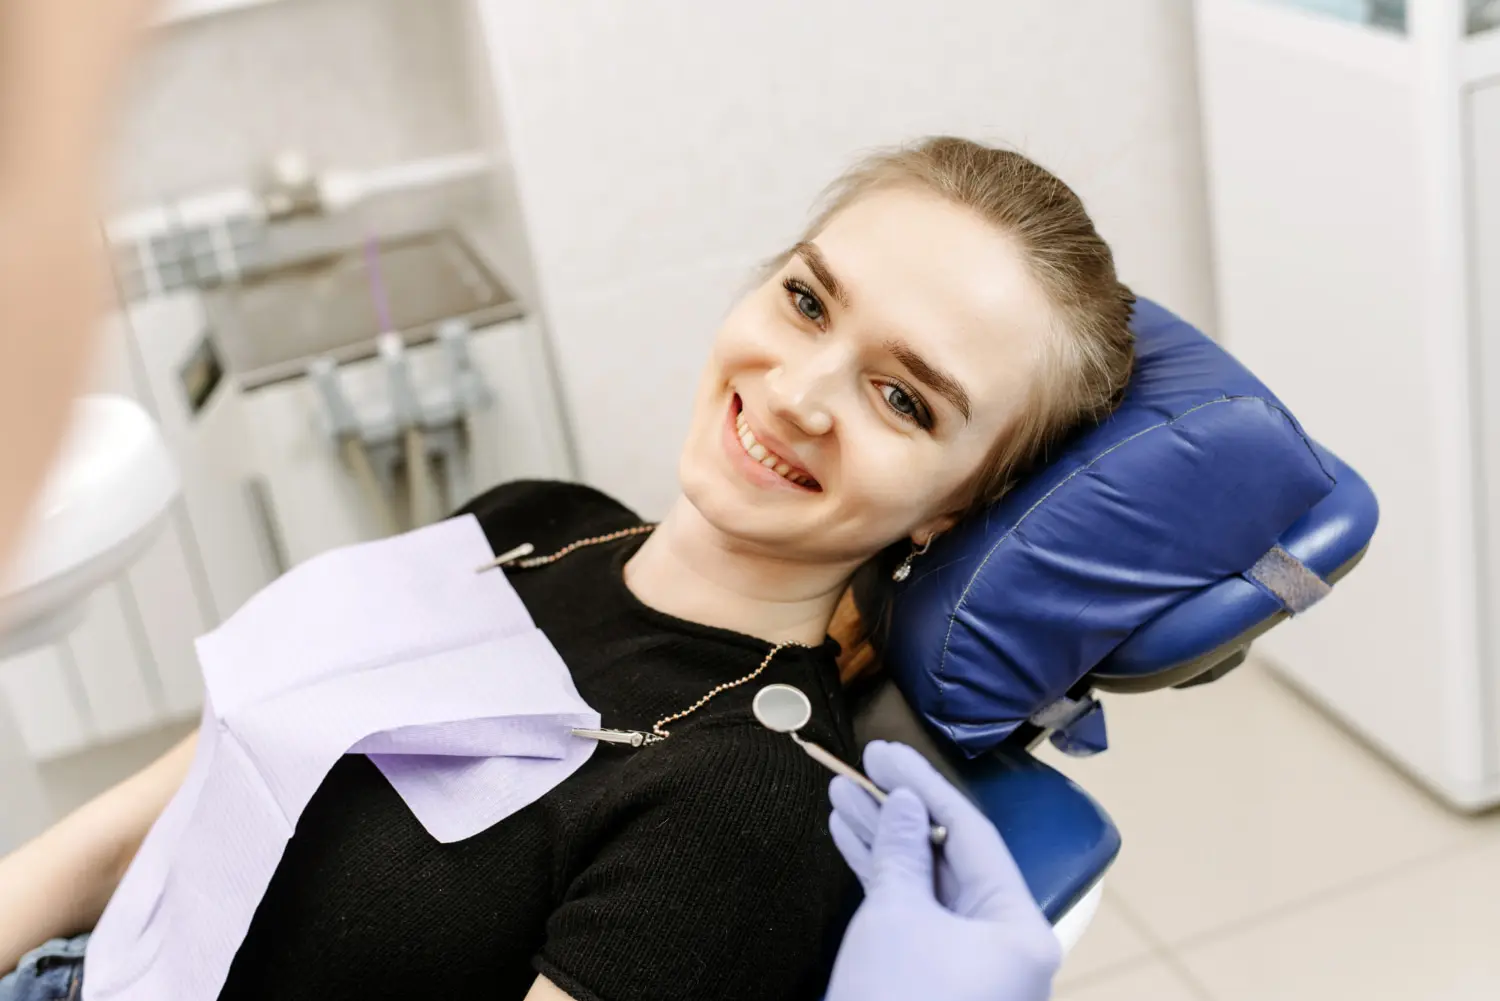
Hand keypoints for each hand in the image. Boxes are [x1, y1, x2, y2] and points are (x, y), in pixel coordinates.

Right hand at [824, 741, 1060, 1000]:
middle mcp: (1004, 945)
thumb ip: (901, 850)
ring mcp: (971, 967)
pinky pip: (914, 916)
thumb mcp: (897, 916)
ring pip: (927, 884)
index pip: (972, 833)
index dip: (923, 784)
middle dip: (900, 810)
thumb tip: (904, 803)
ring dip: (883, 840)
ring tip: (840, 793)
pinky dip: (882, 880)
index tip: (882, 751)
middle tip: (860, 765)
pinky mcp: (936, 981)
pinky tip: (847, 839)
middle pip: (952, 856)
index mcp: (1017, 929)